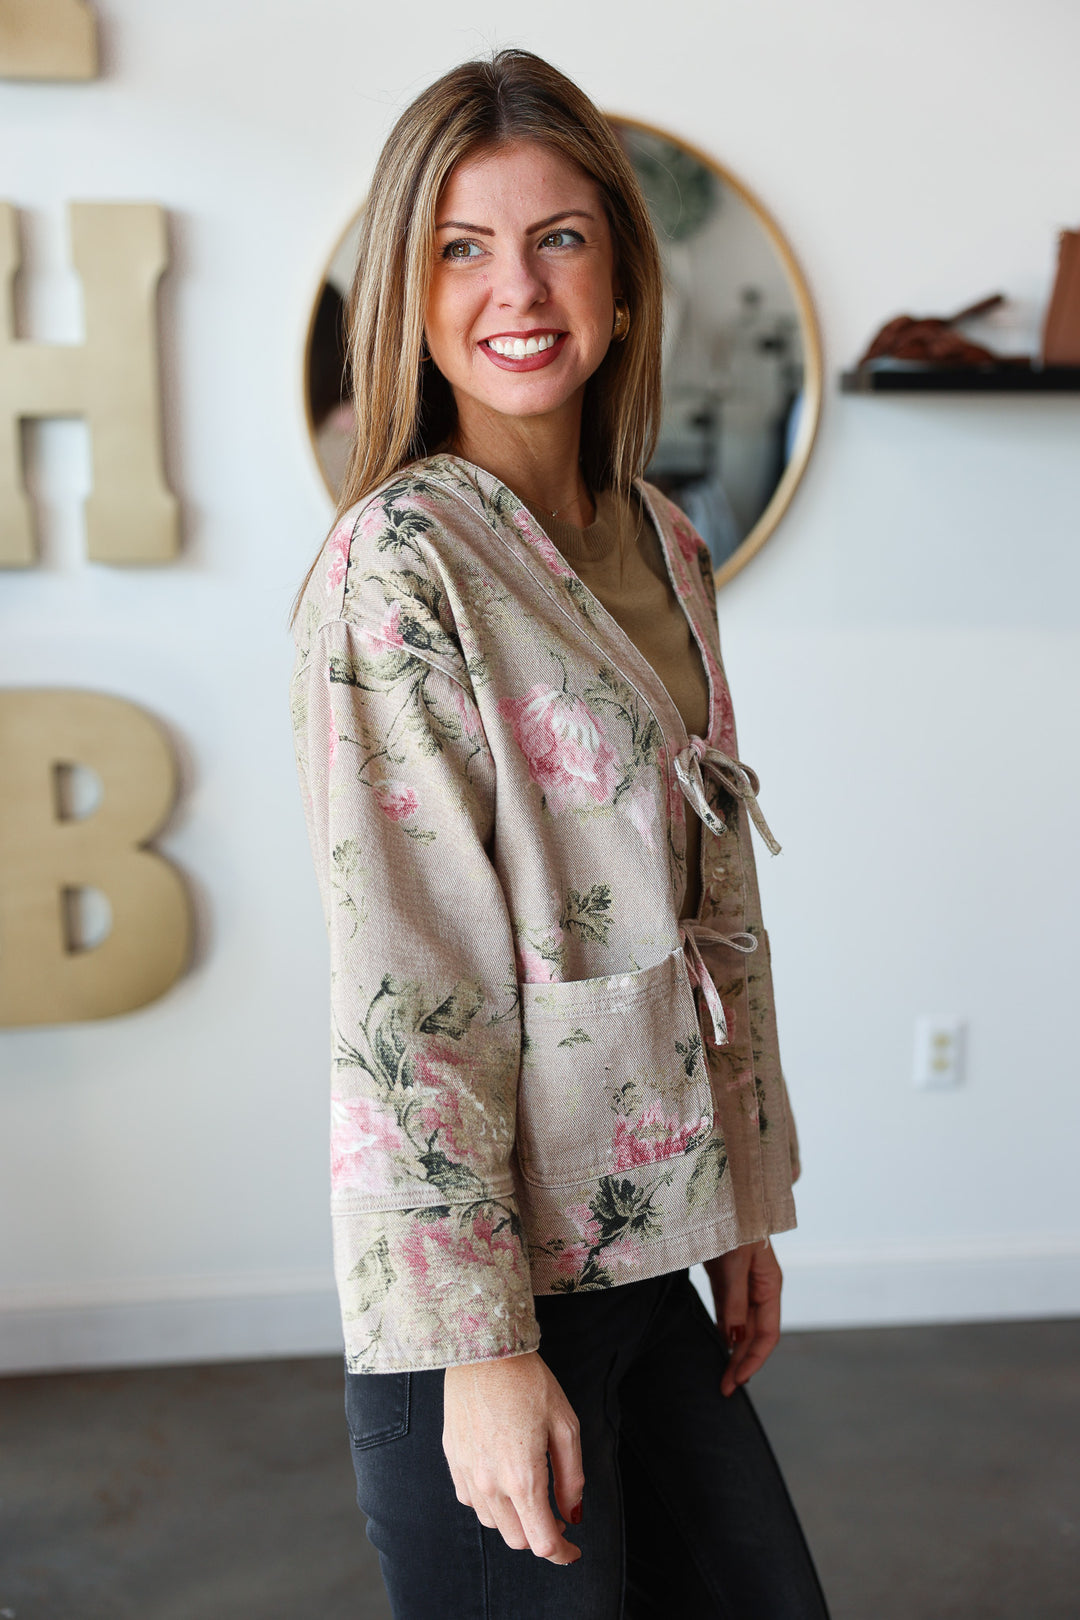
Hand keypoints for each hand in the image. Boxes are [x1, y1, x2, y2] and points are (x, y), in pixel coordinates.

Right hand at [443, 1350, 583, 1563]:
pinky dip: (491, 1503)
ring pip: (493, 1523)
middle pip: (517, 1539)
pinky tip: (503, 1480)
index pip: (542, 1542)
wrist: (484, 1350)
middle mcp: (491, 1484)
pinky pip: (472, 1500)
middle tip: (558, 1516)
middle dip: (541, 1536)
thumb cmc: (529, 1382)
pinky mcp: (453, 1460)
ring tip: (532, 1495)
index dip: (562, 1554)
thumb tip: (573, 1514)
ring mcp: (468, 1474)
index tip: (573, 1551)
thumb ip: (571, 1477)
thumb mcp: (565, 1425)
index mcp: (523, 1477)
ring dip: (515, 1521)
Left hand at [704, 1238, 782, 1396]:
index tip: (734, 1382)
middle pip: (755, 1335)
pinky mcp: (728, 1277)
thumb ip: (735, 1301)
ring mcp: (745, 1283)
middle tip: (724, 1388)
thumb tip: (734, 1341)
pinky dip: (726, 1330)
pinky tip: (721, 1343)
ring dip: (734, 1350)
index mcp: (770, 1286)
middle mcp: (761, 1289)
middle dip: (742, 1363)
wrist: (721, 1192)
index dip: (752, 1361)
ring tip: (722, 1374)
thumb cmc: (733, 1223)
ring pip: (742, 1326)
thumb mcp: (734, 1263)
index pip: (766, 1336)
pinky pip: (730, 1311)